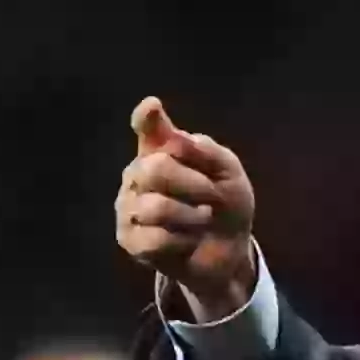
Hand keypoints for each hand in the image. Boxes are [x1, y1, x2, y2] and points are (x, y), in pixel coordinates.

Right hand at [116, 96, 256, 320]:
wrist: (229, 251)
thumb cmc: (226, 206)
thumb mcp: (231, 177)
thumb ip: (210, 154)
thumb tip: (179, 139)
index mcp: (161, 151)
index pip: (148, 129)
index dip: (147, 119)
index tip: (152, 108)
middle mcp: (137, 174)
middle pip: (156, 168)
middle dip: (194, 184)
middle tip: (213, 196)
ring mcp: (128, 206)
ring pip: (156, 206)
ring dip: (193, 216)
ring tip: (203, 220)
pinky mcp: (130, 240)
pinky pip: (155, 239)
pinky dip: (183, 241)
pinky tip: (187, 241)